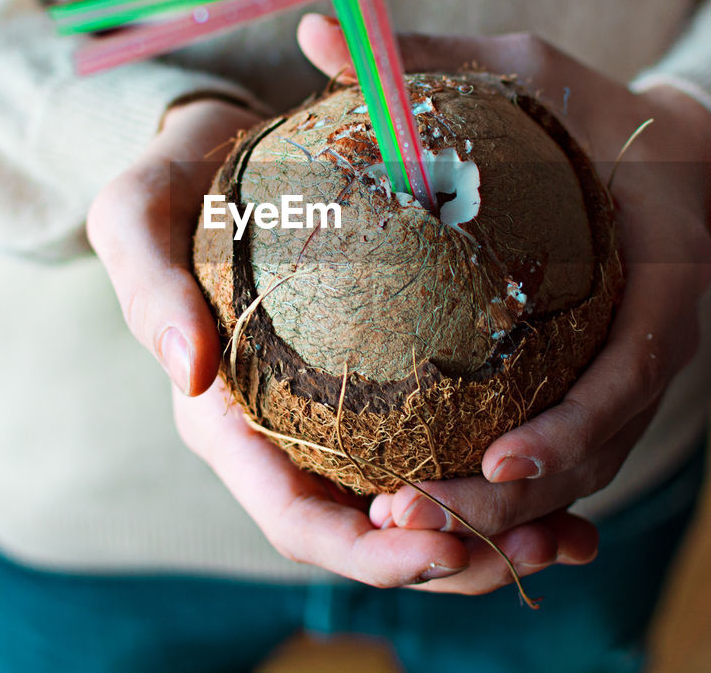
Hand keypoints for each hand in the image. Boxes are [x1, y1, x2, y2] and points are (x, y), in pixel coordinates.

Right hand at [87, 96, 598, 590]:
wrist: (227, 147)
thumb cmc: (178, 181)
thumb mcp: (139, 212)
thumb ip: (147, 284)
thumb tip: (191, 372)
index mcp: (228, 425)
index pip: (297, 520)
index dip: (368, 553)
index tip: (444, 546)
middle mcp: (290, 442)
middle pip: (374, 539)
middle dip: (453, 563)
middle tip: (540, 548)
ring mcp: (342, 424)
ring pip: (422, 511)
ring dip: (497, 535)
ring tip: (572, 536)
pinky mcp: (388, 390)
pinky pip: (449, 448)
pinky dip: (512, 477)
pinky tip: (571, 488)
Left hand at [297, 15, 710, 572]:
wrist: (658, 144)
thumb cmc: (582, 107)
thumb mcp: (518, 67)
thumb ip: (422, 56)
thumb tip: (312, 28)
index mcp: (662, 266)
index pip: (633, 367)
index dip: (572, 426)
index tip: (497, 459)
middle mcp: (660, 334)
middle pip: (598, 445)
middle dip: (511, 497)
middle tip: (411, 514)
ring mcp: (635, 370)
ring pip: (579, 468)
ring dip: (501, 511)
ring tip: (402, 524)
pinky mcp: (603, 385)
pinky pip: (564, 452)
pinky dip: (509, 487)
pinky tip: (432, 501)